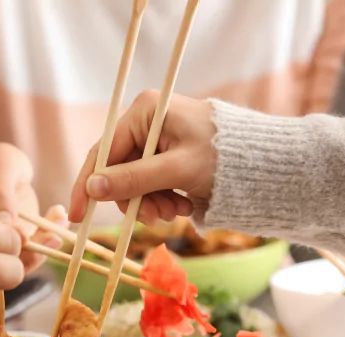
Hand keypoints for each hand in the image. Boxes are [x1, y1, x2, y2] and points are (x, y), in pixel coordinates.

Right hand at [0, 137, 62, 273]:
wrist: (2, 167)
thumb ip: (0, 190)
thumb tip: (7, 222)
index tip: (22, 231)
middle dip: (23, 254)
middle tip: (50, 235)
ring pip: (9, 269)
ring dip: (40, 251)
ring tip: (58, 229)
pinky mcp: (7, 254)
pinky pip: (26, 260)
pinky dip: (46, 245)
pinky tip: (60, 220)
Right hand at [69, 91, 216, 225]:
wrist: (265, 161)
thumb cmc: (225, 157)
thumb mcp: (176, 170)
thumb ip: (133, 180)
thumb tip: (92, 189)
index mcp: (144, 111)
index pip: (103, 152)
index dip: (89, 186)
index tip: (79, 217)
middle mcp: (146, 121)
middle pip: (118, 171)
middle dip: (135, 199)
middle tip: (156, 217)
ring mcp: (156, 138)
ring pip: (134, 181)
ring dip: (151, 202)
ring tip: (177, 210)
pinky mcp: (167, 154)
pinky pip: (150, 182)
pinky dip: (162, 199)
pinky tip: (183, 203)